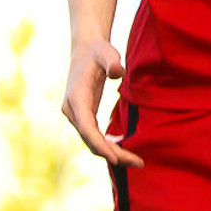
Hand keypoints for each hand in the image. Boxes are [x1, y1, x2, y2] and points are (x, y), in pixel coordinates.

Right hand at [61, 39, 143, 167]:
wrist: (85, 48)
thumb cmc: (98, 51)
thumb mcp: (107, 53)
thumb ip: (112, 62)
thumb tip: (118, 72)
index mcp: (76, 98)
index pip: (87, 127)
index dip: (99, 144)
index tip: (115, 157)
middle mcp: (73, 110)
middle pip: (91, 139)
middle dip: (112, 154)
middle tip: (137, 162)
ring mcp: (77, 115)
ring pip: (92, 141)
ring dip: (111, 152)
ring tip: (135, 161)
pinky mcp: (84, 115)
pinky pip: (94, 135)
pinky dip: (107, 145)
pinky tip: (123, 151)